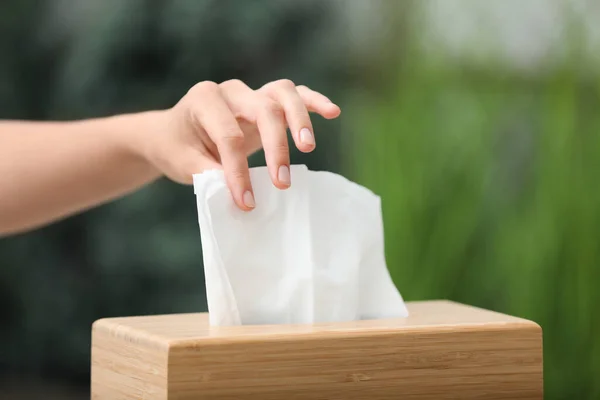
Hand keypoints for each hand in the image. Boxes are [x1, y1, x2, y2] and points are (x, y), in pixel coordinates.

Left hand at [143, 79, 340, 209]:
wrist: (174, 133)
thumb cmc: (178, 148)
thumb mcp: (183, 163)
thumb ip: (208, 174)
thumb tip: (240, 192)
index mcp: (204, 99)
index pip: (228, 135)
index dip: (238, 171)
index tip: (246, 202)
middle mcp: (230, 90)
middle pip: (263, 109)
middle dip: (275, 146)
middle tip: (282, 182)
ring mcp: (251, 92)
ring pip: (283, 94)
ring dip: (299, 120)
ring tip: (308, 148)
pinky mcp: (266, 100)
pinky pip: (295, 95)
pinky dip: (313, 102)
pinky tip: (333, 113)